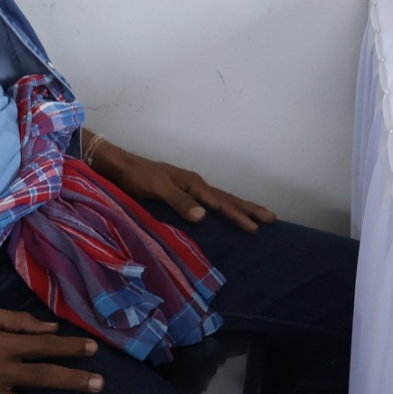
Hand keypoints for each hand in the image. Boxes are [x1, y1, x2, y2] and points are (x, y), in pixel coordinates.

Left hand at [93, 142, 277, 232]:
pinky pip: (209, 201)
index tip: (257, 227)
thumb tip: (204, 216)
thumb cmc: (137, 177)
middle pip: (227, 198)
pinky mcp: (181, 192)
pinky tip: (223, 214)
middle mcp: (195, 185)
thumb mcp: (157, 188)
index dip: (239, 215)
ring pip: (220, 199)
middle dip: (249, 209)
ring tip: (257, 216)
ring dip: (239, 208)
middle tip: (272, 218)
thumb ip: (179, 201)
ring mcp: (189, 188)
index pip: (221, 202)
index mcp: (193, 184)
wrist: (120, 166)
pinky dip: (222, 208)